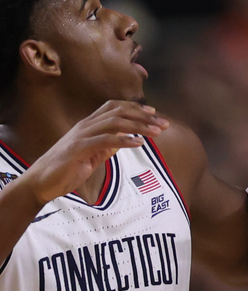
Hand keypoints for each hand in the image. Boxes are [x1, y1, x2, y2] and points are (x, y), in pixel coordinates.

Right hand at [21, 102, 164, 204]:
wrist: (40, 183)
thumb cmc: (66, 169)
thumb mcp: (92, 155)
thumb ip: (107, 146)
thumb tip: (125, 139)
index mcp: (88, 125)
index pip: (114, 107)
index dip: (136, 108)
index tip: (155, 114)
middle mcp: (85, 126)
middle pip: (119, 112)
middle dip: (144, 116)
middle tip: (164, 125)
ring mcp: (81, 136)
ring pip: (115, 122)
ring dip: (139, 126)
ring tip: (157, 133)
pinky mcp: (78, 149)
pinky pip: (105, 140)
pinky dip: (124, 140)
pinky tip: (138, 143)